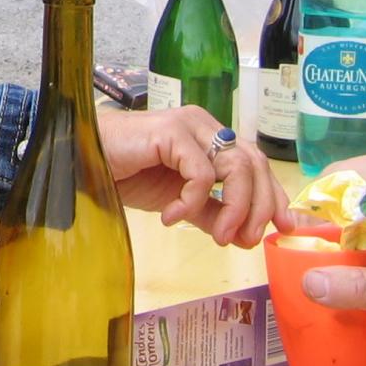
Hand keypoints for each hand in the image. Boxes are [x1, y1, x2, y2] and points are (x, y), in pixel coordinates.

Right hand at [96, 109, 288, 247]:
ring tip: (216, 236)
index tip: (284, 228)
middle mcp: (205, 125)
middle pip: (254, 164)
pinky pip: (201, 173)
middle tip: (243, 240)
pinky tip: (171, 217)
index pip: (256, 163)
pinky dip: (192, 202)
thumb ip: (211, 213)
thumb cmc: (126, 174)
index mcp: (210, 138)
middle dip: (259, 207)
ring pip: (236, 168)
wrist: (82, 160)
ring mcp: (189, 125)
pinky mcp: (171, 131)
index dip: (274, 195)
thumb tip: (243, 234)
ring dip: (233, 209)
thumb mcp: (178, 201)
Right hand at [302, 228, 365, 365]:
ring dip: (334, 305)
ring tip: (295, 303)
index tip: (293, 234)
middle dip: (325, 271)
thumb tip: (309, 282)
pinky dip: (348, 334)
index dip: (330, 230)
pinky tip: (323, 334)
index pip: (362, 230)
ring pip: (359, 301)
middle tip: (285, 273)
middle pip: (356, 267)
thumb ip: (361, 288)